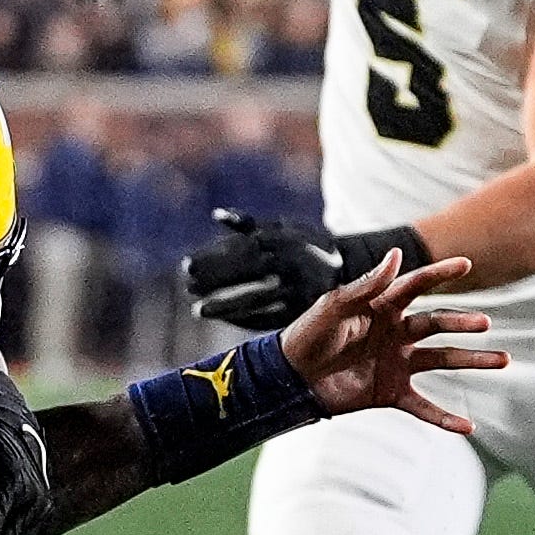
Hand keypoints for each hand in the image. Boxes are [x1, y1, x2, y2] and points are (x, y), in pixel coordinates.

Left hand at [184, 209, 342, 329]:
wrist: (349, 267)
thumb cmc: (305, 245)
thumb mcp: (283, 227)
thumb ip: (250, 224)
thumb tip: (216, 215)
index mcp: (280, 239)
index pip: (237, 248)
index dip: (210, 257)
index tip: (186, 265)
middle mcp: (287, 262)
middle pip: (242, 272)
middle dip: (213, 280)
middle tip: (188, 286)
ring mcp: (295, 288)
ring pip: (254, 299)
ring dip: (223, 306)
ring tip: (197, 310)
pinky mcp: (301, 309)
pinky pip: (268, 317)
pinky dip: (244, 319)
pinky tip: (224, 318)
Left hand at [278, 250, 507, 434]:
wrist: (290, 378)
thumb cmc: (308, 335)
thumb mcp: (334, 307)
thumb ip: (367, 286)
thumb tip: (396, 255)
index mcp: (383, 306)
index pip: (417, 285)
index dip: (439, 274)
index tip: (465, 264)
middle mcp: (397, 332)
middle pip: (437, 324)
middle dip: (462, 324)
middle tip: (485, 324)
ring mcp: (398, 362)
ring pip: (442, 360)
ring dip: (472, 360)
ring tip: (503, 360)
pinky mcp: (391, 392)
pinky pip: (423, 405)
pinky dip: (445, 418)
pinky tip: (468, 427)